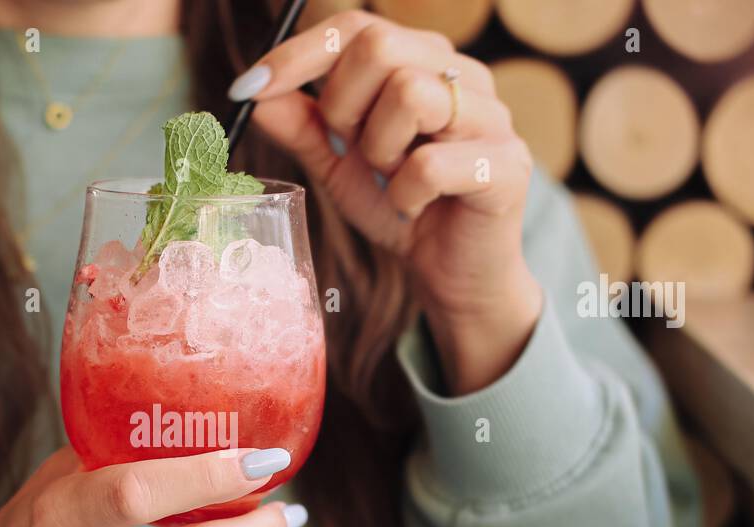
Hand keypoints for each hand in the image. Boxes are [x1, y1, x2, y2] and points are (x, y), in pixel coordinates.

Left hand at [232, 10, 543, 393]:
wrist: (450, 272)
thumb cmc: (399, 206)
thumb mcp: (337, 165)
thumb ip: (303, 127)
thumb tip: (254, 94)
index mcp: (421, 62)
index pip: (355, 27)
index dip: (297, 54)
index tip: (246, 88)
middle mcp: (462, 75)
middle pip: (381, 45)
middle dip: (342, 106)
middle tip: (348, 150)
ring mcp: (492, 116)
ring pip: (410, 95)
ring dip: (379, 151)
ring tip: (389, 180)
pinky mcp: (508, 164)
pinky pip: (430, 165)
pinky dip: (404, 196)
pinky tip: (411, 208)